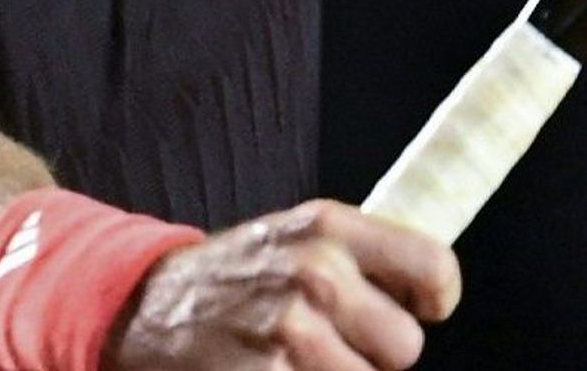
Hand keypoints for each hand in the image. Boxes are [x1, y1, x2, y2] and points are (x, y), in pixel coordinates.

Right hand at [104, 200, 460, 370]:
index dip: (436, 297)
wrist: (150, 307)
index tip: (423, 308)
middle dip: (377, 354)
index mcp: (332, 227)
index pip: (434, 267)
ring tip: (300, 362)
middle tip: (336, 342)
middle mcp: (316, 272)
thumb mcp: (304, 236)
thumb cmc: (244, 274)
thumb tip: (436, 291)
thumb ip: (368, 256)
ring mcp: (289, 332)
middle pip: (406, 347)